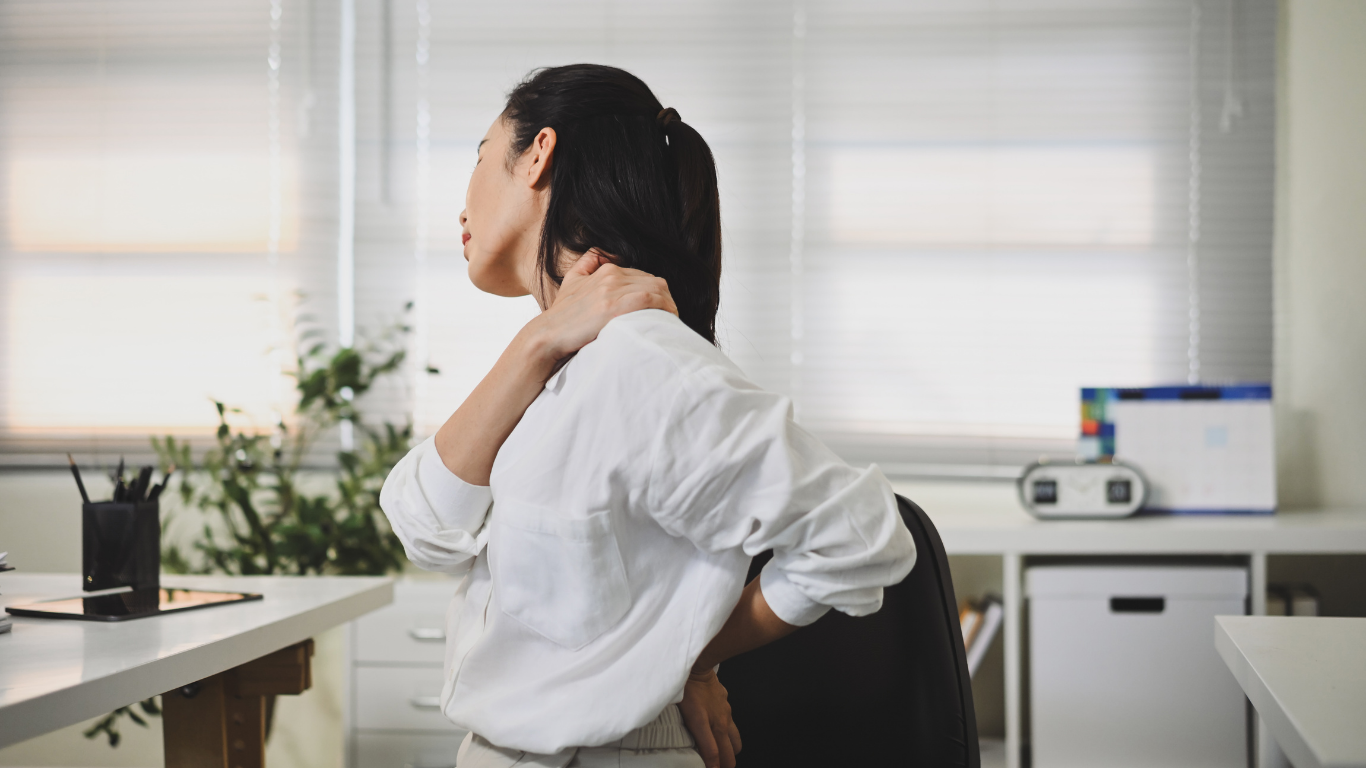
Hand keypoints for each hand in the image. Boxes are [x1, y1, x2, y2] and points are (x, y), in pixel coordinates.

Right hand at [521, 249, 677, 369]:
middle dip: (664, 298)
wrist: (547, 335)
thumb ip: (588, 263)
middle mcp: (611, 275)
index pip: (643, 276)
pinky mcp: (615, 306)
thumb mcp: (572, 280)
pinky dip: (664, 307)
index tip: (658, 308)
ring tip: (670, 319)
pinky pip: (651, 300)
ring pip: (656, 289)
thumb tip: (602, 253)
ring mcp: (613, 290)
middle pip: (653, 281)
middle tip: (667, 315)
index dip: (654, 292)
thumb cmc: (562, 315)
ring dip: (668, 304)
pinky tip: (667, 319)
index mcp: (606, 270)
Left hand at [679, 668, 741, 767]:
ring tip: (722, 756)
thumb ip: (686, 732)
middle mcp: (719, 722)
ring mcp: (725, 713)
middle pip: (730, 752)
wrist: (698, 665)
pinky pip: (731, 724)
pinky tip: (718, 731)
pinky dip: (727, 733)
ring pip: (735, 741)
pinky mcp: (726, 705)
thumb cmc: (686, 687)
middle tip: (718, 766)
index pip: (714, 754)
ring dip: (730, 751)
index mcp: (706, 724)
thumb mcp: (682, 712)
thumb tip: (689, 748)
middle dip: (726, 764)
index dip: (714, 767)